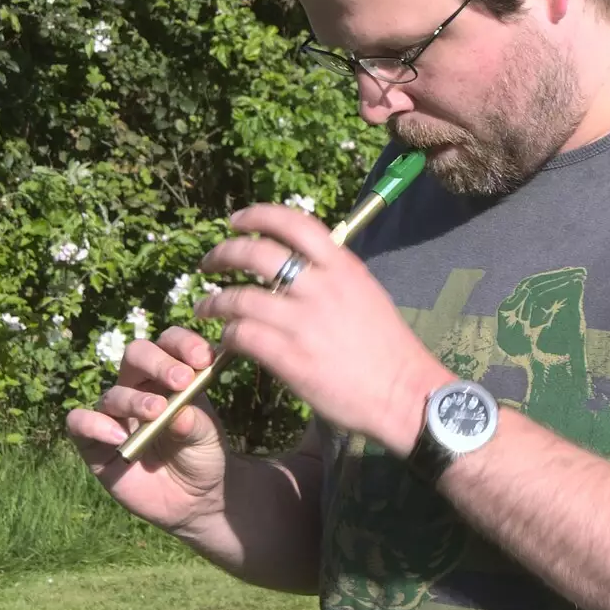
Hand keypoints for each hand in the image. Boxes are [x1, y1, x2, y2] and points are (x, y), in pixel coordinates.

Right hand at [64, 325, 229, 537]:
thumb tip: (179, 412)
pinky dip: (93, 424)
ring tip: (156, 412)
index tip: (202, 359)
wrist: (195, 500)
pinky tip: (118, 437)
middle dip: (157, 362)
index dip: (182, 343)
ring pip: (112, 393)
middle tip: (181, 380)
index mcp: (170, 376)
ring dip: (134, 399)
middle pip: (135, 355)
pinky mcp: (95, 445)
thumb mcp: (208, 438)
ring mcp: (116, 416)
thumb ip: (196, 423)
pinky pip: (78, 424)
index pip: (169, 343)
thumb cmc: (203, 457)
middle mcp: (140, 388)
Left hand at [194, 203, 453, 455]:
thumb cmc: (389, 348)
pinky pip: (241, 335)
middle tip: (209, 263)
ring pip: (239, 297)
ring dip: (214, 301)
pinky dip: (227, 335)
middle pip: (256, 253)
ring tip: (206, 307)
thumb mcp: (366, 294)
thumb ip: (333, 276)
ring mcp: (302, 322)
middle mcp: (320, 287)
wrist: (404, 393)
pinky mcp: (289, 357)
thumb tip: (301, 266)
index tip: (237, 220)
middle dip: (224, 254)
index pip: (293, 223)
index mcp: (343, 266)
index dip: (258, 216)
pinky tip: (226, 341)